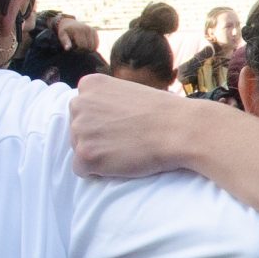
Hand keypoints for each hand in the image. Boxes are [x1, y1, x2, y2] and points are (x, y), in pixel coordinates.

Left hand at [51, 14, 100, 53]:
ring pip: (94, 47)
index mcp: (78, 30)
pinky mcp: (94, 31)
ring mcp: (91, 30)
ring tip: (81, 46)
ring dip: (88, 49)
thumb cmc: (65, 31)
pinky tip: (86, 45)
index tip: (73, 48)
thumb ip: (65, 42)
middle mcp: (86, 29)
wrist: (69, 23)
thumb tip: (68, 49)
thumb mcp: (62, 36)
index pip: (82, 46)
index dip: (78, 50)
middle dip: (83, 50)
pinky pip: (96, 44)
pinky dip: (92, 47)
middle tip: (77, 47)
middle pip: (88, 47)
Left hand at [70, 72, 200, 178]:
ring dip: (99, 154)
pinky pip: (81, 170)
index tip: (123, 125)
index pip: (82, 110)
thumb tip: (100, 120)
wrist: (181, 129)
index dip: (103, 122)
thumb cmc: (164, 112)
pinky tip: (120, 162)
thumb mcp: (129, 92)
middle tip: (126, 139)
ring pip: (79, 150)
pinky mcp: (85, 155)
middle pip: (77, 130)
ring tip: (126, 149)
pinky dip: (99, 172)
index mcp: (89, 85)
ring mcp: (79, 130)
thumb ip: (107, 101)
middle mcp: (79, 104)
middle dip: (97, 138)